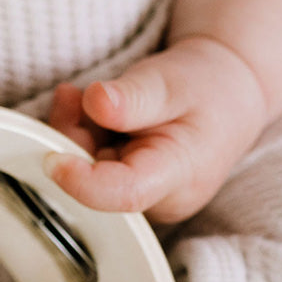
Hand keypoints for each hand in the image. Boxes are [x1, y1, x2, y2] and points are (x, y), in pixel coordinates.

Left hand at [47, 36, 268, 222]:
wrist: (229, 94)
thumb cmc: (208, 89)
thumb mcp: (172, 80)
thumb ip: (134, 97)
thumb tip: (96, 102)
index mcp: (179, 178)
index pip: (124, 194)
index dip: (81, 180)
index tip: (52, 156)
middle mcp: (159, 201)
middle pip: (96, 184)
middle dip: (74, 141)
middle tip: (76, 97)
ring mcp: (141, 200)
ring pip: (87, 176)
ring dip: (75, 135)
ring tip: (88, 98)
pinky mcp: (126, 189)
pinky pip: (90, 170)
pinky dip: (82, 138)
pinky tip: (91, 112)